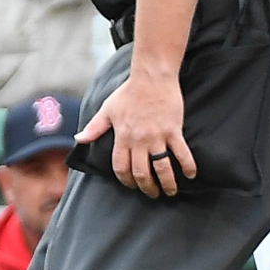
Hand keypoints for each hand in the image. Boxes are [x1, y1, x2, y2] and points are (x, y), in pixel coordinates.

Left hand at [76, 70, 196, 195]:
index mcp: (122, 137)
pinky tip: (191, 175)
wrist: (152, 77)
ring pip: (162, 168)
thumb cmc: (129, 92)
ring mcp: (158, 136)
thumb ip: (94, 128)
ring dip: (167, 183)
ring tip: (170, 191)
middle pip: (142, 173)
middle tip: (152, 193)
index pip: (121, 167)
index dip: (126, 180)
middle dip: (147, 187)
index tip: (132, 185)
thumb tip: (78, 139)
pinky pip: (182, 153)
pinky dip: (187, 166)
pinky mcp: (173, 130)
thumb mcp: (108, 109)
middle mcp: (139, 140)